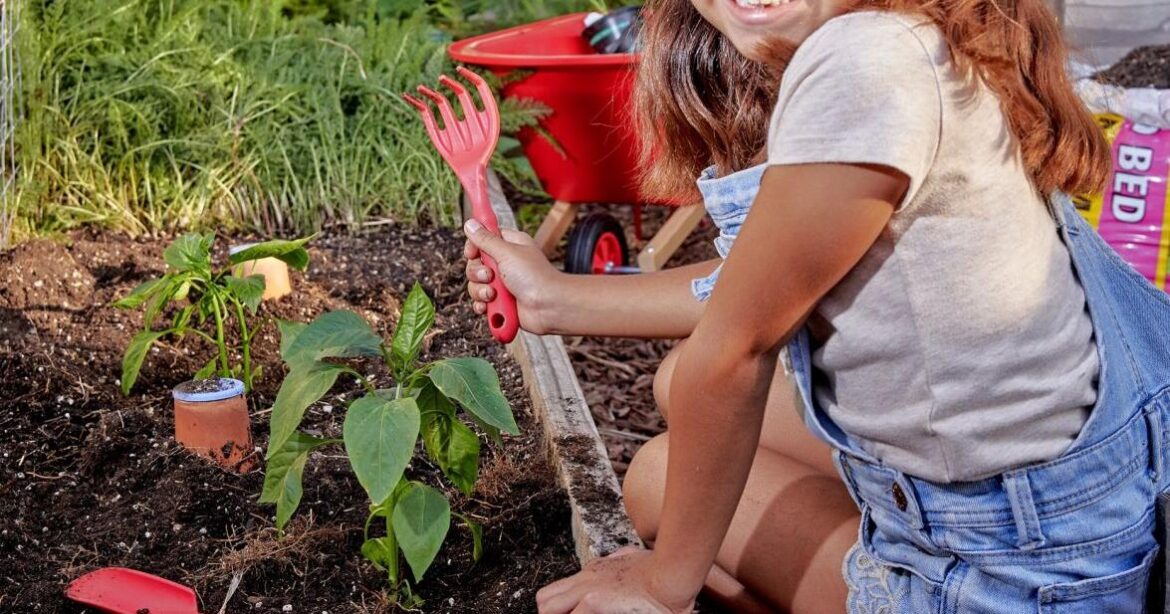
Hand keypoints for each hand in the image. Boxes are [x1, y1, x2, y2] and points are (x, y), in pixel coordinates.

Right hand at [463, 219, 560, 334]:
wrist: (549, 306)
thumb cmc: (536, 277)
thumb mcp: (507, 252)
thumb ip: (486, 239)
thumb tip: (471, 224)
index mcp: (510, 245)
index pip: (483, 239)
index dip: (474, 246)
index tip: (473, 252)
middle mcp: (505, 263)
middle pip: (475, 264)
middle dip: (477, 272)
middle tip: (491, 275)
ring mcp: (503, 283)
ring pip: (475, 284)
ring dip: (480, 290)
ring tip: (494, 294)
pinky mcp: (501, 301)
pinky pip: (480, 301)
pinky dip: (482, 304)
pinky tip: (489, 305)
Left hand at [536, 548, 697, 613]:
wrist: (671, 573)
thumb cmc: (661, 570)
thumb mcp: (634, 559)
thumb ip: (621, 561)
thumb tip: (623, 560)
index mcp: (595, 571)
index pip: (560, 589)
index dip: (559, 606)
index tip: (568, 612)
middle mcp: (585, 578)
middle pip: (546, 599)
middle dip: (551, 613)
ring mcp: (586, 588)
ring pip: (547, 609)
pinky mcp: (592, 602)